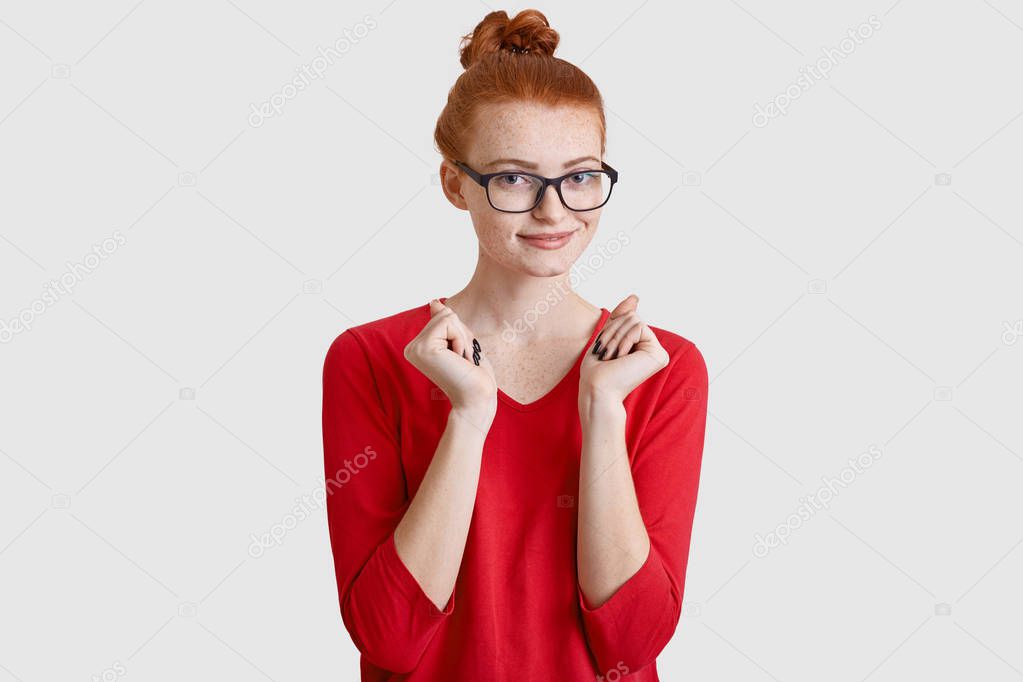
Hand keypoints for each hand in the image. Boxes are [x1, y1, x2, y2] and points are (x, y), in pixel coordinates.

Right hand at [404, 299, 497, 418]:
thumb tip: (434, 302)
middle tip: (462, 360)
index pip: (443, 318)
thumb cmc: (474, 375)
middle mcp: (412, 348)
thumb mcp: (460, 342)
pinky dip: (461, 340)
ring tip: (460, 360)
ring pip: (447, 317)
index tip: (460, 358)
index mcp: (418, 347)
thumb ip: (445, 323)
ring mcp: (415, 348)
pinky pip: (449, 323)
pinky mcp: (424, 348)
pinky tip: (458, 360)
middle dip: (461, 334)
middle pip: (445, 314)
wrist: (476, 399)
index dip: (460, 334)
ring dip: (462, 338)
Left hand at [579, 294, 668, 405]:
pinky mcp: (659, 354)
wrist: (597, 389)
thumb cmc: (597, 370)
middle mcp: (652, 350)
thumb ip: (622, 316)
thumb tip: (635, 297)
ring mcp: (657, 353)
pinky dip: (623, 339)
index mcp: (641, 347)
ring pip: (634, 319)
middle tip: (607, 355)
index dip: (611, 327)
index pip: (627, 317)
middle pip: (631, 316)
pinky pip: (638, 326)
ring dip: (615, 337)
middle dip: (613, 331)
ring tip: (612, 358)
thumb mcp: (607, 335)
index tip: (604, 351)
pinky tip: (621, 358)